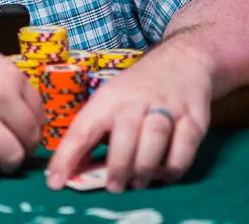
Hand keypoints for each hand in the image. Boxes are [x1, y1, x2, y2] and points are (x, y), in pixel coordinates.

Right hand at [0, 22, 44, 179]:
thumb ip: (4, 84)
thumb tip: (23, 117)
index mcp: (9, 74)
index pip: (40, 115)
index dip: (31, 131)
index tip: (18, 136)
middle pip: (30, 139)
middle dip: (21, 150)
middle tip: (5, 151)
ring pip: (11, 158)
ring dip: (3, 164)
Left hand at [45, 40, 211, 191]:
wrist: (181, 60)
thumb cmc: (137, 90)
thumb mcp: (111, 102)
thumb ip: (96, 134)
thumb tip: (75, 170)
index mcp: (108, 99)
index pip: (83, 129)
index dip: (67, 157)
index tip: (55, 182)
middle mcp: (135, 101)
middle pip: (124, 134)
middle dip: (117, 165)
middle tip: (113, 187)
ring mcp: (166, 107)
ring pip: (154, 137)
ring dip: (145, 167)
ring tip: (138, 183)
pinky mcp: (193, 118)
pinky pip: (185, 146)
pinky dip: (174, 166)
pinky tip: (165, 175)